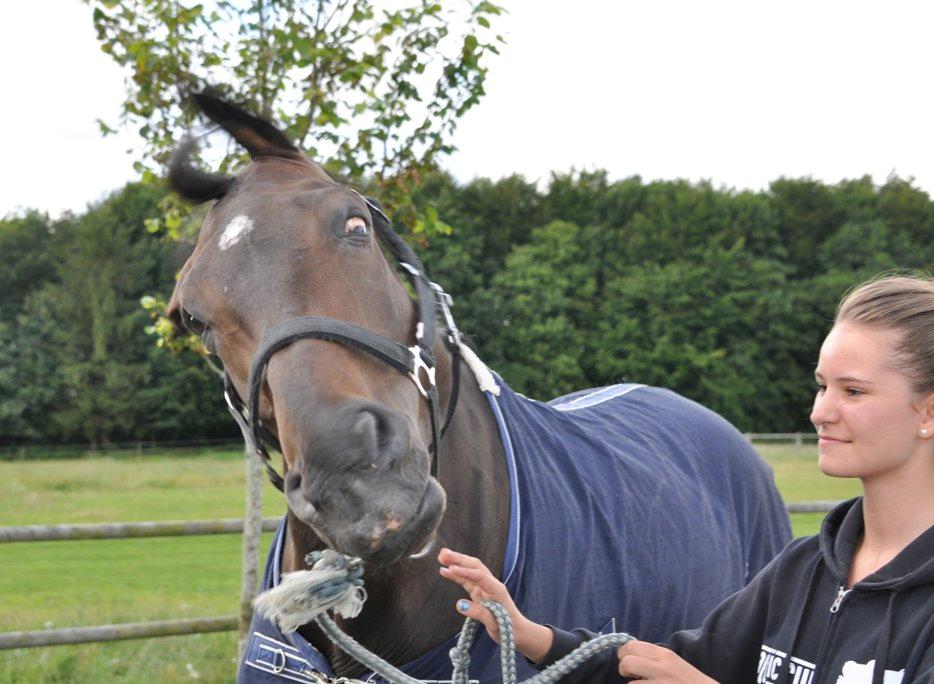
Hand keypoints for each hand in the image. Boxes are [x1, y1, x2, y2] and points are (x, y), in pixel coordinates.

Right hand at [437, 548, 553, 662]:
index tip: (450, 569)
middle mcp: (490, 584)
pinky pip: (467, 580)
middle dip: (459, 559)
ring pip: (470, 570)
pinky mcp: (479, 592)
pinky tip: (446, 571)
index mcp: (496, 589)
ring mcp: (484, 587)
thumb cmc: (508, 628)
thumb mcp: (494, 623)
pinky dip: (457, 574)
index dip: (464, 572)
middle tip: (442, 554)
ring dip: (457, 562)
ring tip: (441, 556)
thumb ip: (478, 612)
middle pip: (474, 566)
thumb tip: (459, 604)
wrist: (517, 632)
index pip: (479, 576)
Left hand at [617, 641, 716, 681]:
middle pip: (627, 662)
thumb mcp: (673, 662)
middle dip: (623, 669)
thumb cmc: (689, 680)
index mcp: (665, 654)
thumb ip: (654, 657)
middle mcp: (662, 668)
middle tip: (630, 674)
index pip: (632, 646)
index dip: (623, 653)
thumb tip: (631, 654)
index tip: (625, 659)